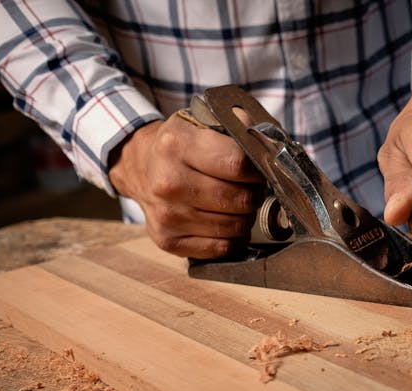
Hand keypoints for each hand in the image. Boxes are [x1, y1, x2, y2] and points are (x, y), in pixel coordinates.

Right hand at [108, 115, 263, 258]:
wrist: (142, 166)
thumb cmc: (181, 146)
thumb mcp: (204, 121)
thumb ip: (239, 126)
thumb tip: (269, 145)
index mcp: (176, 145)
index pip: (238, 165)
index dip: (257, 170)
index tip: (257, 170)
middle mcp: (167, 182)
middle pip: (240, 199)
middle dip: (254, 194)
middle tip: (249, 188)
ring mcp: (166, 215)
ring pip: (234, 226)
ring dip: (244, 216)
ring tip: (235, 203)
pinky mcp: (168, 240)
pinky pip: (221, 248)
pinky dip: (232, 237)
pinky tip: (225, 221)